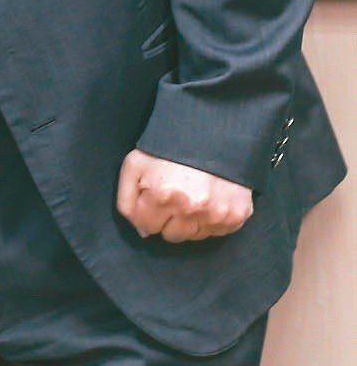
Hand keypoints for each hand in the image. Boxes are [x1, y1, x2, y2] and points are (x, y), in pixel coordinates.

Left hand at [116, 149, 252, 242]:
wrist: (211, 129)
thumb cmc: (169, 147)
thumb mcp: (135, 165)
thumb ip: (127, 202)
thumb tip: (143, 232)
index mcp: (162, 195)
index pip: (148, 227)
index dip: (149, 212)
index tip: (155, 196)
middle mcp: (191, 208)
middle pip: (172, 235)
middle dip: (169, 219)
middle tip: (175, 195)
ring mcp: (216, 213)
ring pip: (194, 236)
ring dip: (191, 221)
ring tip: (193, 194)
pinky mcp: (237, 215)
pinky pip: (218, 232)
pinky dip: (212, 220)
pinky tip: (210, 198)